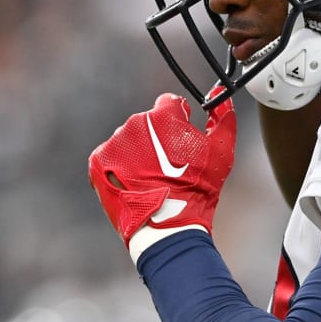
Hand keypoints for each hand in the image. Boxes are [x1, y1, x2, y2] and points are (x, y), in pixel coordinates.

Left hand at [89, 91, 236, 259]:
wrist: (167, 226)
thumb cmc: (198, 189)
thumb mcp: (220, 151)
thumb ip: (223, 117)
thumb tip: (220, 95)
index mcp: (163, 115)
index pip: (169, 104)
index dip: (179, 120)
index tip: (181, 140)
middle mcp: (134, 123)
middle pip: (148, 123)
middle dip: (158, 138)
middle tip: (169, 165)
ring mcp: (114, 142)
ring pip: (129, 139)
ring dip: (139, 152)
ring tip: (152, 178)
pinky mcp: (97, 161)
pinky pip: (111, 156)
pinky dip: (120, 167)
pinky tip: (135, 183)